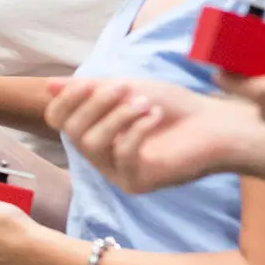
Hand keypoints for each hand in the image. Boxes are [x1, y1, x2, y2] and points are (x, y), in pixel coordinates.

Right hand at [47, 78, 253, 192]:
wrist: (216, 125)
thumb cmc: (174, 105)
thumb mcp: (127, 88)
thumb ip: (89, 88)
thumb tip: (48, 86)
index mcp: (94, 131)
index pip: (58, 120)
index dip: (67, 100)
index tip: (90, 82)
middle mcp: (100, 156)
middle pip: (72, 131)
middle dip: (96, 104)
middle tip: (127, 88)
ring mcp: (116, 172)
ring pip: (92, 144)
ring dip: (118, 116)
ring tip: (145, 103)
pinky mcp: (136, 183)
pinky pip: (122, 155)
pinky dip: (137, 129)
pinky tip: (155, 116)